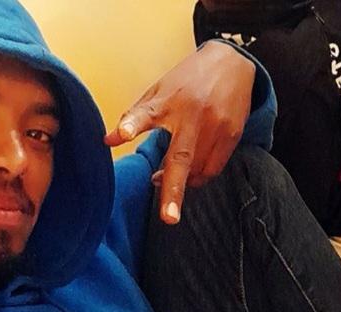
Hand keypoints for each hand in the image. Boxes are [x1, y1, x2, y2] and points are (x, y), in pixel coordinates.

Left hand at [105, 41, 254, 223]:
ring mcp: (215, 126)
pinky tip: (188, 173)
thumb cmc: (187, 80)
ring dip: (180, 184)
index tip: (120, 135)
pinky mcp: (232, 134)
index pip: (144, 114)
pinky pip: (213, 169)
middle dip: (173, 191)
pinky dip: (198, 177)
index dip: (131, 125)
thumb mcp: (158, 91)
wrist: (233, 62)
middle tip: (168, 218)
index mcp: (167, 101)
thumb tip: (107, 141)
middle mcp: (192, 115)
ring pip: (198, 170)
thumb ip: (135, 116)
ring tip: (163, 180)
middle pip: (181, 158)